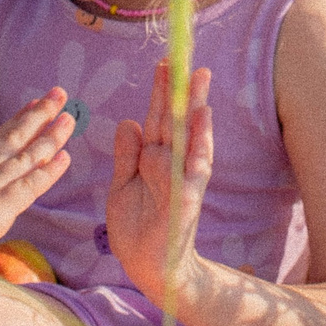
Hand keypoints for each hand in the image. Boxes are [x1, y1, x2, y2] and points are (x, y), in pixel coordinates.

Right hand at [0, 90, 73, 270]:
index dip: (17, 120)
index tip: (33, 104)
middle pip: (15, 137)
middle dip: (40, 115)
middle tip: (60, 94)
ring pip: (27, 156)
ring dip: (51, 136)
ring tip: (71, 117)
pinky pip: (29, 187)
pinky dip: (48, 171)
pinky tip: (65, 158)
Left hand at [106, 61, 213, 300]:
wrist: (148, 268)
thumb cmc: (137, 228)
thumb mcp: (122, 186)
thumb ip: (126, 156)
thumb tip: (128, 122)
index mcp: (154, 160)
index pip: (157, 119)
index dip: (160, 93)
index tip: (164, 63)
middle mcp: (172, 165)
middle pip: (175, 120)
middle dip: (180, 89)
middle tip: (185, 57)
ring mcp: (182, 180)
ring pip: (189, 137)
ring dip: (194, 108)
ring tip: (198, 79)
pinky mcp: (186, 199)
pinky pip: (193, 168)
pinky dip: (198, 144)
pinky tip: (203, 122)